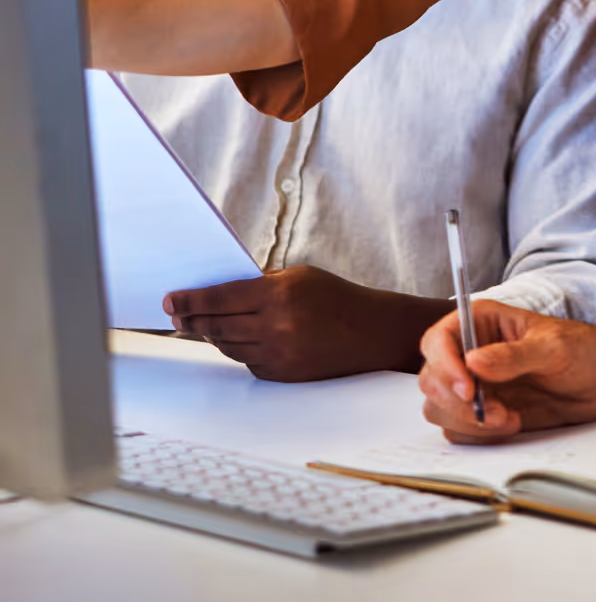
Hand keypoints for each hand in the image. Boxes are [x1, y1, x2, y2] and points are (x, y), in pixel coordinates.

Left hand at [163, 266, 448, 381]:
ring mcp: (277, 355)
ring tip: (199, 325)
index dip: (190, 300)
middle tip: (176, 314)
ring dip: (211, 335)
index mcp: (278, 296)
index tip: (169, 300)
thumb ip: (261, 283)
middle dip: (191, 319)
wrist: (369, 333)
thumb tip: (222, 290)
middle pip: (217, 326)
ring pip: (228, 346)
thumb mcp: (298, 276)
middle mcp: (274, 328)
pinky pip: (246, 362)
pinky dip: (237, 349)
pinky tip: (234, 338)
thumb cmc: (335, 297)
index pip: (220, 298)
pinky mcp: (281, 375)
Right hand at [419, 300, 595, 441]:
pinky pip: (459, 430)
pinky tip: (512, 423)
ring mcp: (474, 385)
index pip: (438, 340)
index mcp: (479, 323)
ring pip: (440, 408)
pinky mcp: (483, 412)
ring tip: (507, 418)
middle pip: (432, 379)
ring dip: (468, 421)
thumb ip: (513, 355)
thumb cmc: (580, 349)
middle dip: (457, 402)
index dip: (444, 365)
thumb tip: (474, 362)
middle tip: (494, 411)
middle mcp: (469, 353)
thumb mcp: (552, 346)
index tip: (467, 389)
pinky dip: (479, 434)